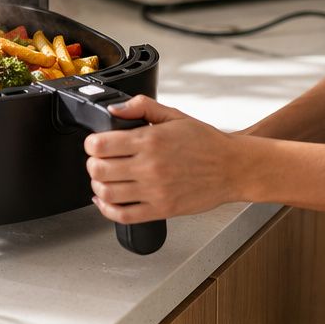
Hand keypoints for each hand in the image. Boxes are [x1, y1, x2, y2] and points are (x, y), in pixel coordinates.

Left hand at [84, 95, 240, 223]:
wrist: (233, 167)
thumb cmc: (207, 142)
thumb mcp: (174, 115)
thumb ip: (142, 107)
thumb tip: (115, 109)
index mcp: (150, 140)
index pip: (100, 145)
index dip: (91, 143)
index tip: (95, 143)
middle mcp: (150, 167)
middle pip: (99, 169)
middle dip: (92, 164)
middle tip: (97, 161)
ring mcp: (155, 191)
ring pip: (107, 194)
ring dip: (97, 186)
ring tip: (103, 179)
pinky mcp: (161, 210)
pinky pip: (124, 216)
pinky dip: (107, 210)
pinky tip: (106, 201)